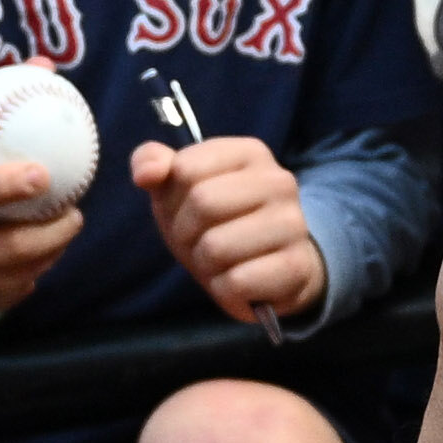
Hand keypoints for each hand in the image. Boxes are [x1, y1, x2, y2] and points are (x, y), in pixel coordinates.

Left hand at [134, 132, 327, 327]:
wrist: (271, 268)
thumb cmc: (217, 222)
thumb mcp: (178, 188)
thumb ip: (152, 162)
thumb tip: (146, 174)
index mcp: (250, 153)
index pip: (186, 168)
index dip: (173, 198)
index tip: (187, 211)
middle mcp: (279, 182)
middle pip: (203, 204)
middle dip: (186, 233)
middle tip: (200, 243)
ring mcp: (293, 224)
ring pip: (216, 247)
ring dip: (205, 265)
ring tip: (221, 263)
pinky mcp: (296, 266)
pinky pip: (236, 282)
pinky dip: (225, 290)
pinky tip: (240, 283)